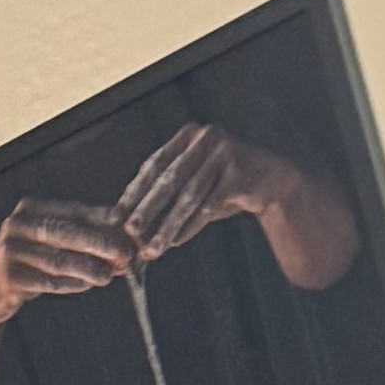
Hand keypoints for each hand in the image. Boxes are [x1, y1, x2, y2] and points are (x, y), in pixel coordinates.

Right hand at [0, 196, 135, 318]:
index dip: (101, 219)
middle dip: (99, 244)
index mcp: (29, 208)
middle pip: (66, 233)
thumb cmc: (30, 266)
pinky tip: (88, 286)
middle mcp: (16, 225)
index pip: (73, 212)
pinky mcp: (6, 278)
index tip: (127, 227)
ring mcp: (8, 251)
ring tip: (110, 275)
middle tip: (125, 253)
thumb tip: (122, 235)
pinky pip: (46, 282)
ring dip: (88, 268)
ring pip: (58, 260)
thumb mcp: (50, 244)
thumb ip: (80, 236)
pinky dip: (70, 284)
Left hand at [118, 122, 252, 260]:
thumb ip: (165, 194)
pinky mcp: (239, 170)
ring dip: (167, 226)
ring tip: (152, 249)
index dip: (134, 191)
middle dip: (147, 209)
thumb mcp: (192, 183)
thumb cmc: (221, 185)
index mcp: (188, 136)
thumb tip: (128, 224)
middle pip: (169, 179)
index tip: (115, 216)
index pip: (154, 164)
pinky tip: (176, 242)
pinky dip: (191, 226)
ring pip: (189, 196)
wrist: (269, 182)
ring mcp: (224, 152)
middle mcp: (205, 138)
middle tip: (129, 233)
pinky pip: (209, 204)